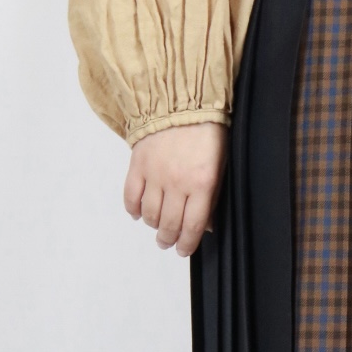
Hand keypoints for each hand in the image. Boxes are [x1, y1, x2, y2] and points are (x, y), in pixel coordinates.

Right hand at [124, 122, 227, 256]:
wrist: (181, 101)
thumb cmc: (206, 132)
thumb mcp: (220, 166)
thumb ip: (212, 197)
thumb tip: (205, 225)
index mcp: (202, 184)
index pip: (193, 226)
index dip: (187, 243)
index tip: (183, 250)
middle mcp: (177, 183)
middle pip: (169, 224)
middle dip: (168, 239)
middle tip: (167, 243)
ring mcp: (155, 175)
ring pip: (150, 214)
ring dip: (153, 225)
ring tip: (156, 227)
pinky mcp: (138, 165)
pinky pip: (131, 197)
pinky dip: (133, 209)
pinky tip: (138, 213)